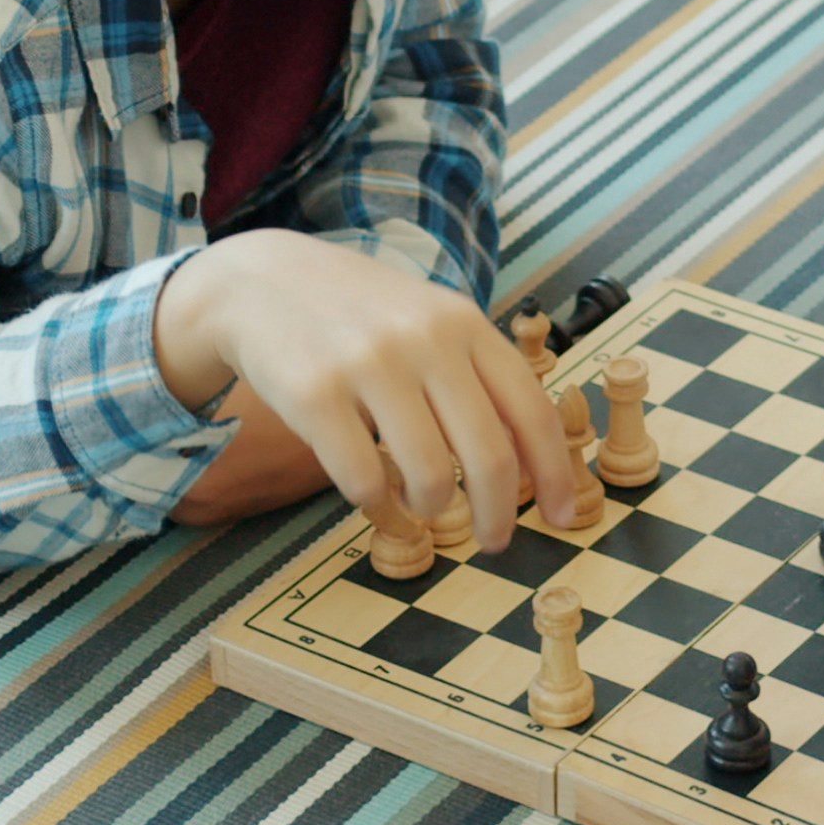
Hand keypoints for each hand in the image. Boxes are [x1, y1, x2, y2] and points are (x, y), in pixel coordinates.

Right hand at [154, 230, 580, 552]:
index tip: (564, 516)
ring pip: (430, 476)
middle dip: (501, 514)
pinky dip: (379, 507)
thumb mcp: (428, 319)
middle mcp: (423, 341)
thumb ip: (478, 373)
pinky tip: (377, 502)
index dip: (554, 473)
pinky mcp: (314, 396)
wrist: (260, 282)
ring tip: (425, 506)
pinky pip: (364, 482)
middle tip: (497, 542)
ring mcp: (368, 366)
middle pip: (489, 454)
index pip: (531, 409)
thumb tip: (535, 456)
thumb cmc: (358, 314)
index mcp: (462, 323)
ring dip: (435, 508)